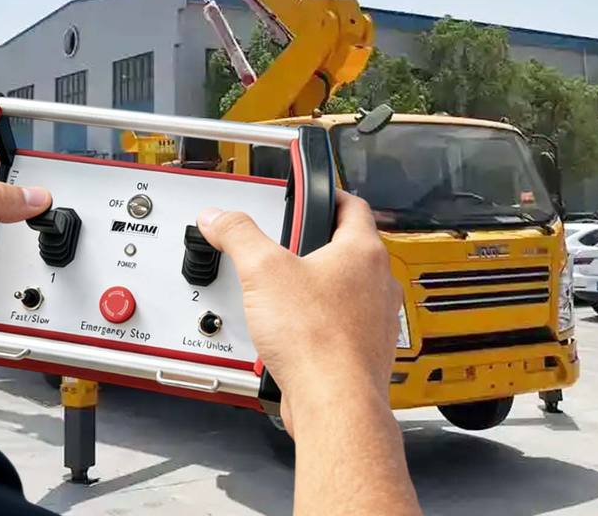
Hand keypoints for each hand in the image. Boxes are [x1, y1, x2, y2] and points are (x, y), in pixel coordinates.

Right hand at [197, 189, 400, 431]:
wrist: (334, 404)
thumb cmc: (316, 340)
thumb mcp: (262, 270)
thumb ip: (238, 235)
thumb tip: (219, 217)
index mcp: (363, 252)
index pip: (352, 204)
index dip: (329, 193)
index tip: (313, 193)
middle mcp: (379, 283)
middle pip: (350, 247)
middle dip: (318, 243)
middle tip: (292, 242)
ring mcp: (377, 319)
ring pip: (348, 288)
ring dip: (320, 284)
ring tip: (288, 289)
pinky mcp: (367, 350)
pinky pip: (344, 323)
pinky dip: (322, 321)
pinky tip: (294, 329)